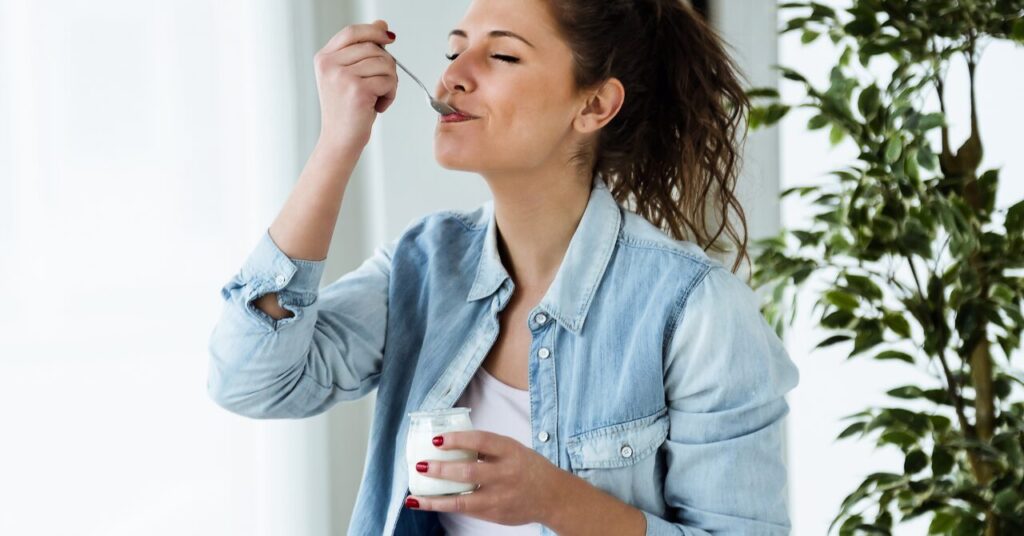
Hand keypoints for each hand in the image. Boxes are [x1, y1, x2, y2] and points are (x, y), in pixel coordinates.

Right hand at [313, 19, 397, 151]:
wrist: (340, 140)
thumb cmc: (347, 110)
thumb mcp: (351, 76)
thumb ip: (363, 50)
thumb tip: (382, 25)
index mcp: (324, 58)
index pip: (352, 32)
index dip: (373, 32)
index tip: (389, 38)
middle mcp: (329, 65)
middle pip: (373, 48)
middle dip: (386, 65)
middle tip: (382, 85)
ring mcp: (342, 77)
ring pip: (384, 64)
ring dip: (390, 82)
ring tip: (378, 98)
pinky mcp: (357, 90)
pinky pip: (388, 81)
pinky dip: (390, 95)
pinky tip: (378, 106)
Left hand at [405, 430, 563, 526]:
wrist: (552, 496)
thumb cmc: (527, 467)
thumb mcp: (513, 450)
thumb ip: (487, 448)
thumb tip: (451, 441)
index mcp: (510, 451)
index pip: (481, 441)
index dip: (457, 439)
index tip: (436, 439)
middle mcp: (505, 474)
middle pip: (469, 472)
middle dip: (441, 469)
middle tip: (421, 465)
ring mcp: (499, 497)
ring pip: (463, 499)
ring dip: (436, 499)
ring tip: (414, 496)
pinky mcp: (494, 514)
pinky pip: (465, 510)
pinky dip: (445, 506)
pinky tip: (427, 504)